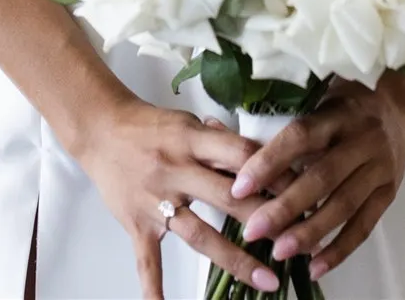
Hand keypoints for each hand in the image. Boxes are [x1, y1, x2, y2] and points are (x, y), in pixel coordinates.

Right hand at [70, 100, 284, 299]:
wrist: (100, 129)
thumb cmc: (150, 126)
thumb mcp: (188, 122)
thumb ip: (220, 142)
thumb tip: (261, 157)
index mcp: (191, 141)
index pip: (240, 156)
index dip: (273, 174)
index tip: (304, 191)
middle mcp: (175, 171)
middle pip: (226, 198)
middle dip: (265, 220)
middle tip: (298, 241)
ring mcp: (156, 202)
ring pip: (199, 234)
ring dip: (234, 258)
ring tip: (267, 280)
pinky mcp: (137, 225)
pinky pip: (147, 261)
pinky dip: (154, 288)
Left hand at [228, 71, 404, 280]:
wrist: (394, 104)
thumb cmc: (342, 101)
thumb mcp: (315, 97)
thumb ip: (283, 122)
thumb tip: (226, 141)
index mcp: (338, 112)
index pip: (300, 137)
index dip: (269, 162)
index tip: (239, 187)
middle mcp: (363, 139)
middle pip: (322, 177)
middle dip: (285, 207)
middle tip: (253, 231)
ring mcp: (380, 167)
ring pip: (343, 205)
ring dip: (310, 233)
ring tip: (279, 252)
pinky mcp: (390, 192)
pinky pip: (364, 225)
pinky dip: (340, 249)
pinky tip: (315, 267)